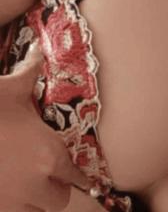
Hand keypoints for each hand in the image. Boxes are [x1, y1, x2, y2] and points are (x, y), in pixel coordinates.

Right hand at [0, 41, 89, 211]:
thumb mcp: (12, 89)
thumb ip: (31, 71)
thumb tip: (38, 50)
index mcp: (49, 155)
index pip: (74, 176)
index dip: (76, 176)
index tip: (79, 178)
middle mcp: (35, 183)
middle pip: (57, 201)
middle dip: (55, 190)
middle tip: (49, 177)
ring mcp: (10, 202)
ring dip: (35, 202)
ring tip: (29, 185)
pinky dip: (14, 207)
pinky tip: (9, 192)